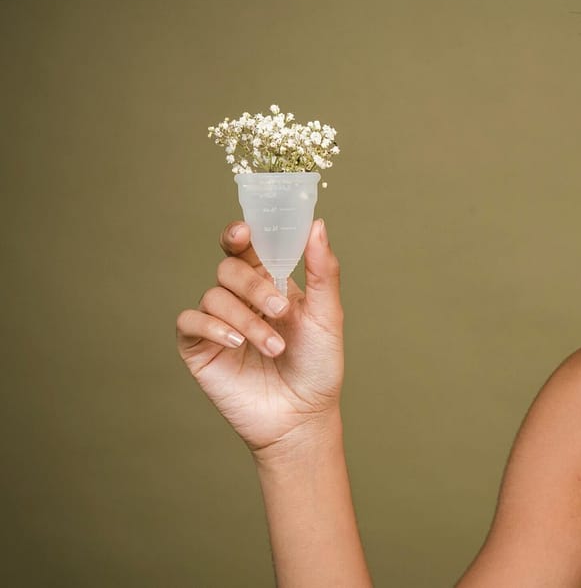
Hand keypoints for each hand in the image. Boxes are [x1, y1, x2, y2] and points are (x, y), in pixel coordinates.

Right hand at [176, 219, 344, 457]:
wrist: (303, 417)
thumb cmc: (318, 366)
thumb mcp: (328, 316)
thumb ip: (323, 271)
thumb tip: (317, 225)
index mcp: (270, 284)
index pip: (247, 248)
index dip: (239, 234)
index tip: (244, 231)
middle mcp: (241, 299)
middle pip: (228, 268)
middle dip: (253, 285)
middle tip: (281, 311)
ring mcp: (218, 323)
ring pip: (214, 296)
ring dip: (247, 320)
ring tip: (274, 348)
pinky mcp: (199, 348)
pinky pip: (191, 322)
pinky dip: (213, 327)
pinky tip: (237, 345)